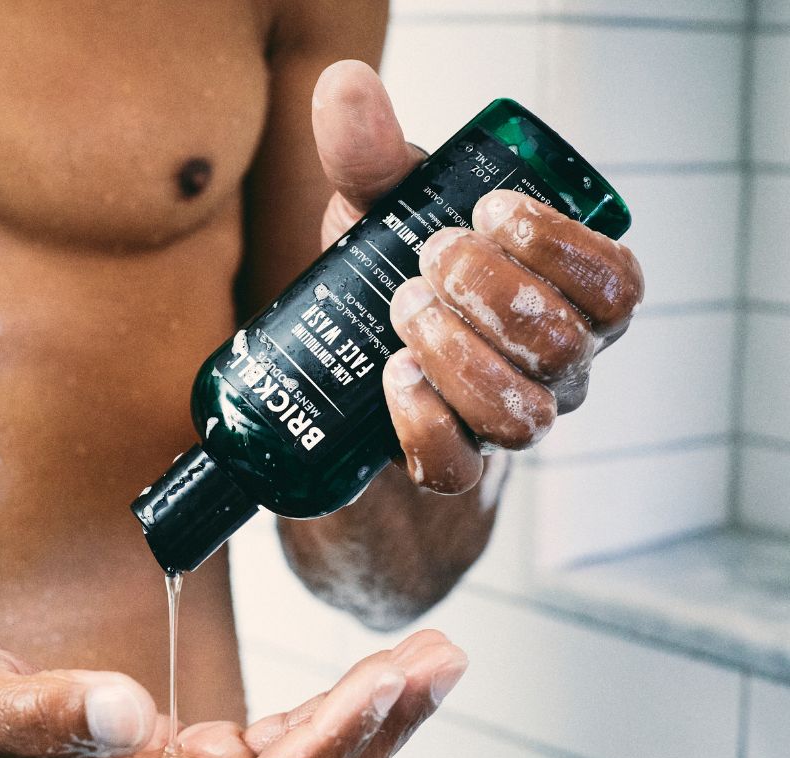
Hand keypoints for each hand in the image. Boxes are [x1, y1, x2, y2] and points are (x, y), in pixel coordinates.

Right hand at [0, 632, 466, 757]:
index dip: (323, 750)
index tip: (382, 686)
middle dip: (376, 732)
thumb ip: (41, 712)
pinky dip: (327, 715)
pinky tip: (370, 682)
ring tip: (431, 660)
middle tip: (441, 661)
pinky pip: (278, 754)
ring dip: (369, 721)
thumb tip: (128, 709)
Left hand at [313, 61, 644, 493]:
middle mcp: (552, 368)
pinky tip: (393, 378)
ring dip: (458, 353)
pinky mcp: (450, 468)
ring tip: (404, 310)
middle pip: (567, 344)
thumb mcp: (384, 217)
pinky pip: (458, 467)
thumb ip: (375, 159)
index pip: (617, 284)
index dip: (560, 246)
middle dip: (493, 292)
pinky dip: (425, 422)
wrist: (343, 391)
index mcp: (566, 300)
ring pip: (522, 412)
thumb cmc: (388, 287)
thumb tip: (346, 87)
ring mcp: (505, 424)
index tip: (488, 211)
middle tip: (427, 260)